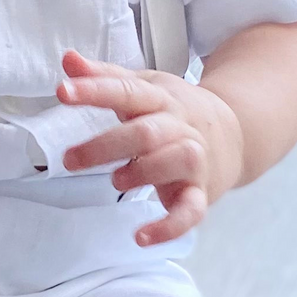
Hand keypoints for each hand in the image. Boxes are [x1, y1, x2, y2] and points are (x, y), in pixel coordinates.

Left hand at [58, 50, 243, 245]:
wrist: (233, 135)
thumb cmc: (174, 112)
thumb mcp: (142, 87)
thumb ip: (104, 77)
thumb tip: (68, 58)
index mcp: (160, 98)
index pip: (126, 90)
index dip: (94, 90)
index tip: (62, 92)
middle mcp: (179, 126)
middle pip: (146, 132)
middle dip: (105, 145)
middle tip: (71, 159)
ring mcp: (193, 159)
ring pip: (176, 162)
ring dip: (143, 173)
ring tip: (117, 182)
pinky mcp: (200, 193)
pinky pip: (190, 212)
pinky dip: (168, 227)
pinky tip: (140, 237)